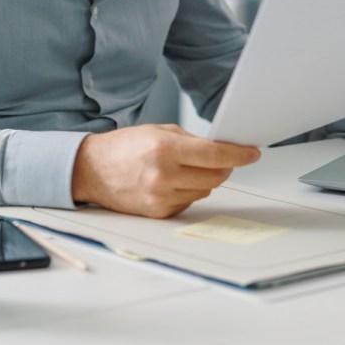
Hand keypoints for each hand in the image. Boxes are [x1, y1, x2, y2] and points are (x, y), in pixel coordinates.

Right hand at [71, 125, 260, 217]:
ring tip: (186, 168)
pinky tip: (173, 182)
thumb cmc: (125, 147)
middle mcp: (164, 175)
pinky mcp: (158, 213)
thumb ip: (192, 140)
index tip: (253, 153)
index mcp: (165, 149)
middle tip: (223, 159)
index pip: (215, 154)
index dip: (239, 154)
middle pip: (216, 177)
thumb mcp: (159, 131)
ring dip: (205, 180)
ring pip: (205, 191)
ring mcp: (161, 197)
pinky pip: (189, 202)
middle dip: (225, 167)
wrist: (92, 170)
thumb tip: (223, 149)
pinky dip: (189, 191)